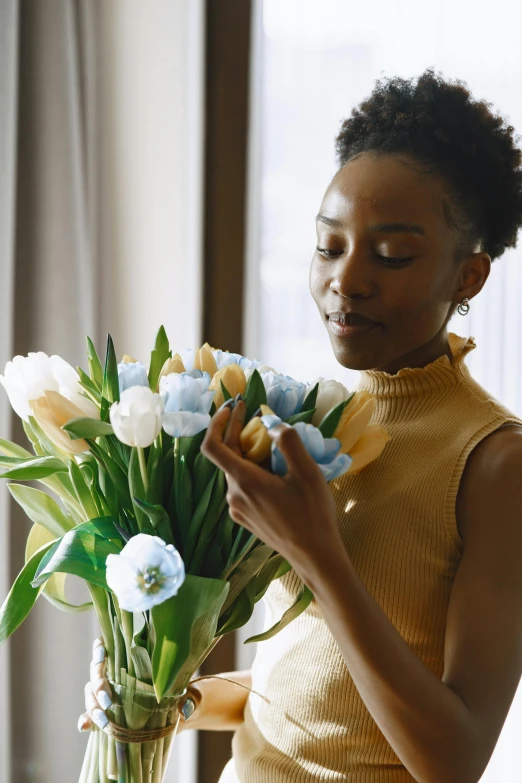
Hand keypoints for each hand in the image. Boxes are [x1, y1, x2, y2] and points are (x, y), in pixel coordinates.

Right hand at [77, 637, 202, 732]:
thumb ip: (188, 699)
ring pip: (91, 695)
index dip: (100, 649)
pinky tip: (84, 725)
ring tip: (105, 721)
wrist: (179, 717)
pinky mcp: (107, 714)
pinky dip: (85, 719)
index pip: (110, 649)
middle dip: (99, 686)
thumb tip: (185, 708)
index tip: (102, 653)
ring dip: (93, 706)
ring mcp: (109, 695)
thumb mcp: (189, 695)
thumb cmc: (183, 696)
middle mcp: (117, 675)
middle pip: (97, 674)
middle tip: (109, 702)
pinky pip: (90, 714)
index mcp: (132, 662)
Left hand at [200, 397, 342, 572]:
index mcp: (244, 481)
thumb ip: (287, 441)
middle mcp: (233, 495)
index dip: (217, 422)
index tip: (232, 407)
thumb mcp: (306, 471)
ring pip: (237, 471)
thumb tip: (270, 424)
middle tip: (255, 412)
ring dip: (249, 452)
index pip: (212, 446)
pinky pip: (243, 486)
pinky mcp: (245, 518)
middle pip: (227, 456)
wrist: (314, 555)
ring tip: (273, 444)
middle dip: (239, 431)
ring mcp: (237, 509)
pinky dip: (253, 470)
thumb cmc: (312, 513)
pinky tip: (275, 471)